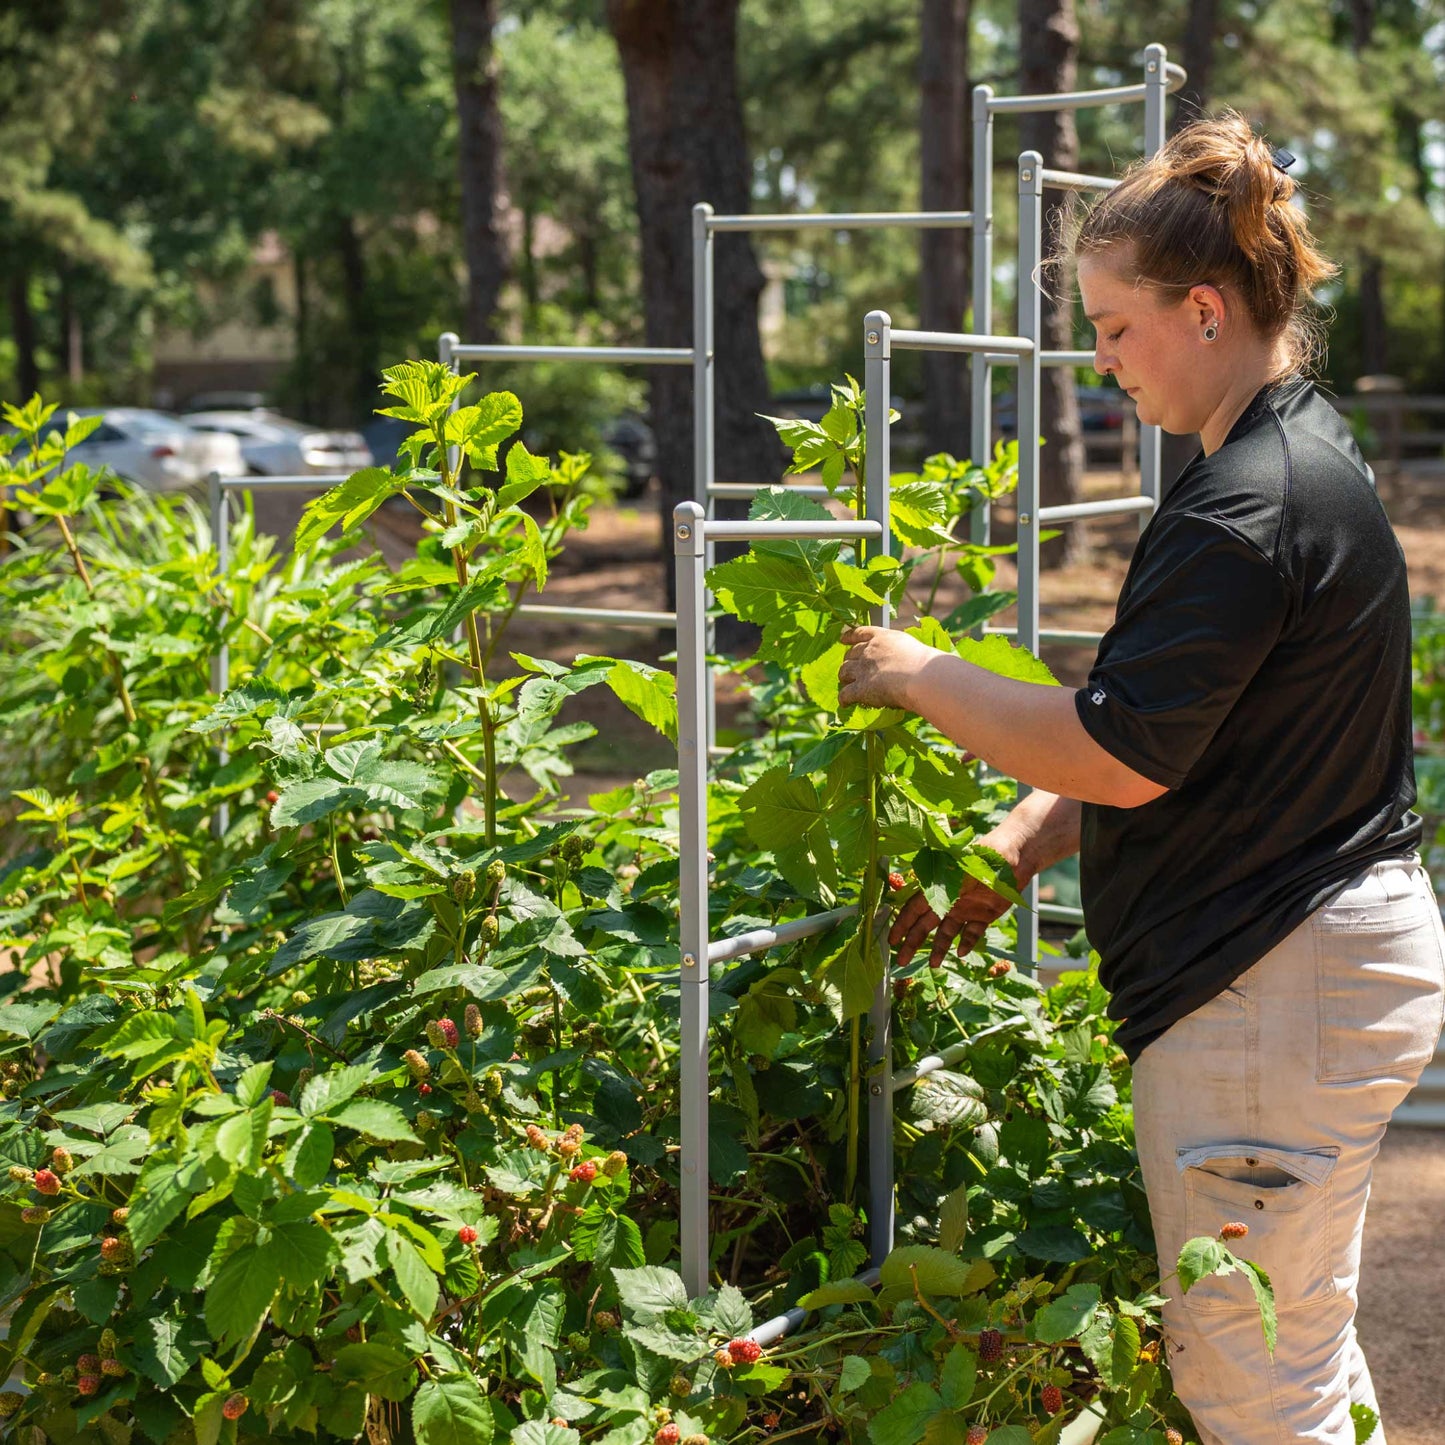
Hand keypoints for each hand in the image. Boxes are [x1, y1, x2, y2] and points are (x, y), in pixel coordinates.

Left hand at [837, 626, 930, 710]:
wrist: (922, 676)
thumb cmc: (925, 664)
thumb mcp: (909, 647)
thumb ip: (898, 651)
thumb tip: (899, 660)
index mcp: (882, 638)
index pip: (860, 633)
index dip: (849, 637)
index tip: (843, 639)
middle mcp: (869, 651)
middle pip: (850, 654)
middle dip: (849, 661)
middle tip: (852, 669)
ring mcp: (863, 669)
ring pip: (844, 672)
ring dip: (844, 678)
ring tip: (847, 684)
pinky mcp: (861, 688)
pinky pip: (845, 694)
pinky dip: (843, 699)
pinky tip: (844, 703)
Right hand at [890, 835, 1028, 968]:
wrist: (1016, 856)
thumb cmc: (987, 856)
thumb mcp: (963, 868)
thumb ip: (945, 883)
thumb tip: (923, 894)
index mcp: (939, 887)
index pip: (915, 908)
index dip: (903, 924)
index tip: (892, 940)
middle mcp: (950, 900)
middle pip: (927, 924)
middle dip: (913, 942)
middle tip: (901, 961)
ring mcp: (966, 909)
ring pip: (947, 932)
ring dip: (939, 948)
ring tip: (933, 965)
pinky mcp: (984, 915)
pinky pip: (972, 933)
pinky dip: (966, 943)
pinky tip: (960, 953)